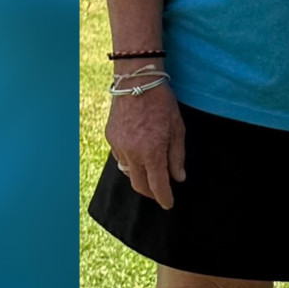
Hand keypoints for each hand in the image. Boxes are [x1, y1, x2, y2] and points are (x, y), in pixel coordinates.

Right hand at [106, 84, 187, 207]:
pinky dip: (130, 162)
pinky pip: (120, 158)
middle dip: (151, 193)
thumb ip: (177, 156)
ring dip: (140, 177)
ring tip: (151, 176)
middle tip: (160, 194)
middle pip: (139, 185)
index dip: (164, 198)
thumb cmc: (162, 104)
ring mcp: (118, 146)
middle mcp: (132, 153)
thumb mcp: (178, 129)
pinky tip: (138, 157)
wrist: (136, 82)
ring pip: (129, 172)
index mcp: (152, 152)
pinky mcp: (110, 138)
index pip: (158, 185)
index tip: (169, 204)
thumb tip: (178, 178)